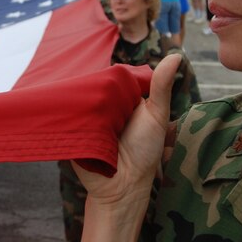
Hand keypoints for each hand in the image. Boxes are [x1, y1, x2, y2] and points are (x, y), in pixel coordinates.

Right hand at [74, 53, 181, 206]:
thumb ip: (162, 87)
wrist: (123, 186)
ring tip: (85, 106)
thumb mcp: (156, 115)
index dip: (111, 74)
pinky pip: (64, 115)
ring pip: (78, 97)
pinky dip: (65, 112)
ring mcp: (85, 116)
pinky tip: (67, 110)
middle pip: (93, 84)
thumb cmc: (145, 151)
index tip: (113, 78)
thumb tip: (177, 55)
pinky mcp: (71, 128)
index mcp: (122, 97)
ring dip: (80, 99)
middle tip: (101, 99)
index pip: (112, 76)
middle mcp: (103, 104)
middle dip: (93, 85)